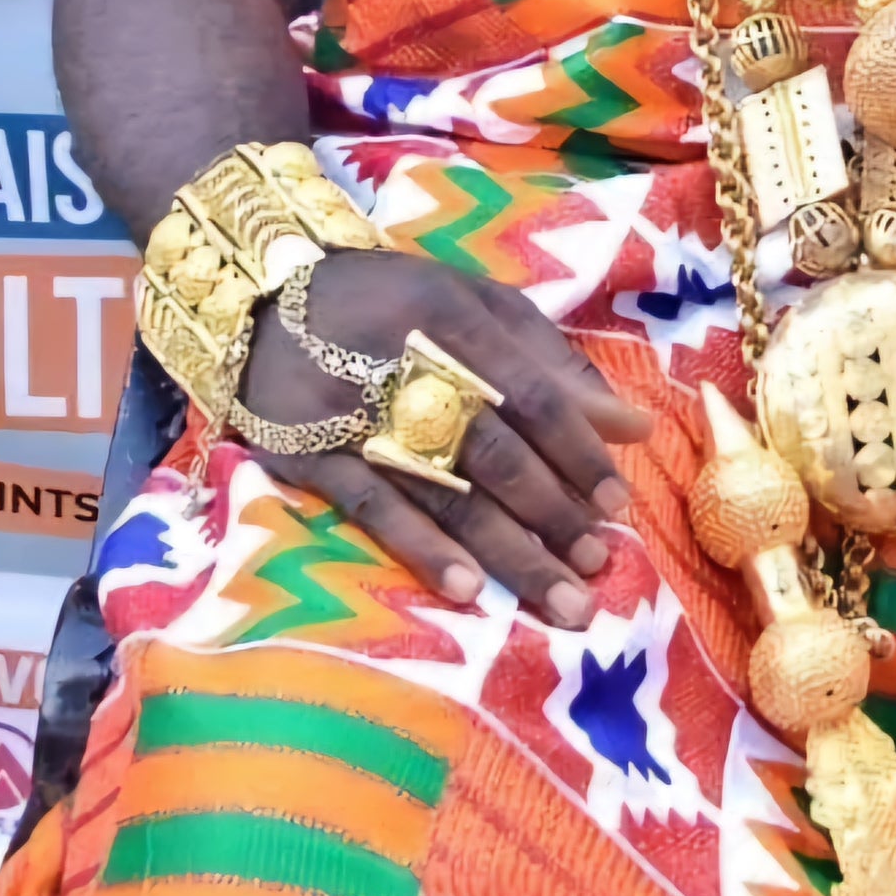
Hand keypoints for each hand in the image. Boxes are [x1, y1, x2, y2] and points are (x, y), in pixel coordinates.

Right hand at [242, 249, 653, 620]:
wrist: (264, 298)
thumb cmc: (392, 302)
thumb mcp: (472, 303)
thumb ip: (551, 361)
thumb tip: (632, 425)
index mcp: (453, 314)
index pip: (530, 392)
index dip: (578, 450)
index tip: (619, 502)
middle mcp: (406, 364)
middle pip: (493, 449)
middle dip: (553, 512)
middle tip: (601, 565)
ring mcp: (354, 415)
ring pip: (445, 490)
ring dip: (509, 548)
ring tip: (562, 597)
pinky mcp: (309, 456)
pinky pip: (374, 509)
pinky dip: (422, 549)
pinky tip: (470, 591)